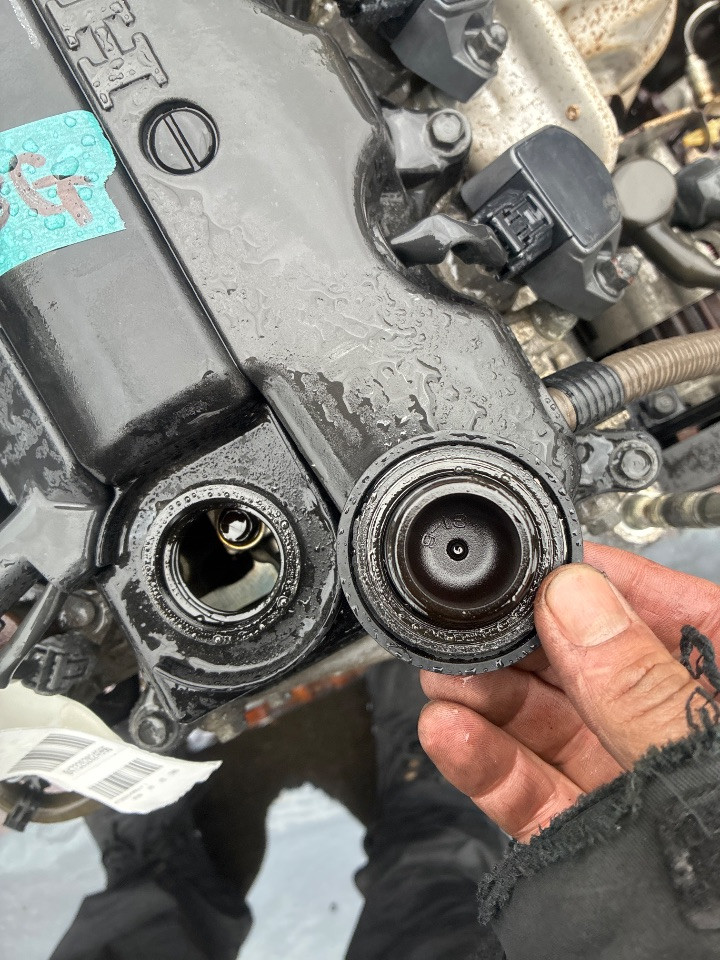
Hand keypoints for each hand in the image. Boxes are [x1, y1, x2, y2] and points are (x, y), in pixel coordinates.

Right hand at [418, 542, 719, 842]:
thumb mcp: (707, 764)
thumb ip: (642, 690)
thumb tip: (576, 600)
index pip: (655, 608)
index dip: (583, 580)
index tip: (523, 567)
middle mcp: (674, 730)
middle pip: (584, 664)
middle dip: (513, 644)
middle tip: (462, 629)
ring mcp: (634, 787)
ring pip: (547, 726)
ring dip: (484, 698)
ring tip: (442, 676)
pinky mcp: (592, 839)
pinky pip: (533, 792)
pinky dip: (486, 763)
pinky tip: (450, 732)